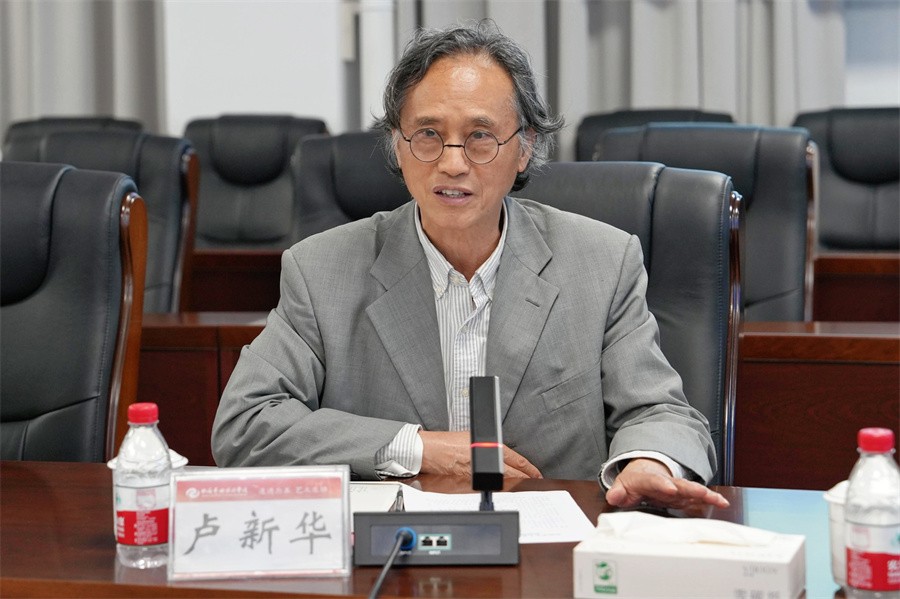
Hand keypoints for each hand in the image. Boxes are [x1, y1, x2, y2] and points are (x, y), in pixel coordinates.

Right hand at [419, 430, 541, 478]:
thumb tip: (500, 452)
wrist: (430, 451)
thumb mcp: (472, 438)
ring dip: (512, 482)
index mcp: (488, 447)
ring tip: (522, 483)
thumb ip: (488, 445)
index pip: (515, 459)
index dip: (528, 468)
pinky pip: (488, 484)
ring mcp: (478, 473)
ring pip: (502, 481)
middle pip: (512, 473)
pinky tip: (502, 486)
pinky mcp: (470, 481)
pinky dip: (497, 485)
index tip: (536, 473)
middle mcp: (485, 461)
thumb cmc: (447, 442)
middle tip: (534, 481)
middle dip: (525, 478)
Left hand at [605, 458, 729, 509]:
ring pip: (692, 490)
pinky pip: (698, 498)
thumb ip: (618, 492)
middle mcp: (667, 482)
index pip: (655, 481)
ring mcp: (677, 489)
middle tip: (703, 493)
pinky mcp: (684, 496)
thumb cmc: (635, 481)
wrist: (645, 472)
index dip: (662, 485)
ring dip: (705, 495)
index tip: (669, 489)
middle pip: (680, 484)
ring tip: (718, 499)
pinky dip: (710, 500)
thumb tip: (613, 497)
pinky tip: (722, 503)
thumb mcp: (622, 485)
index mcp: (649, 479)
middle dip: (691, 489)